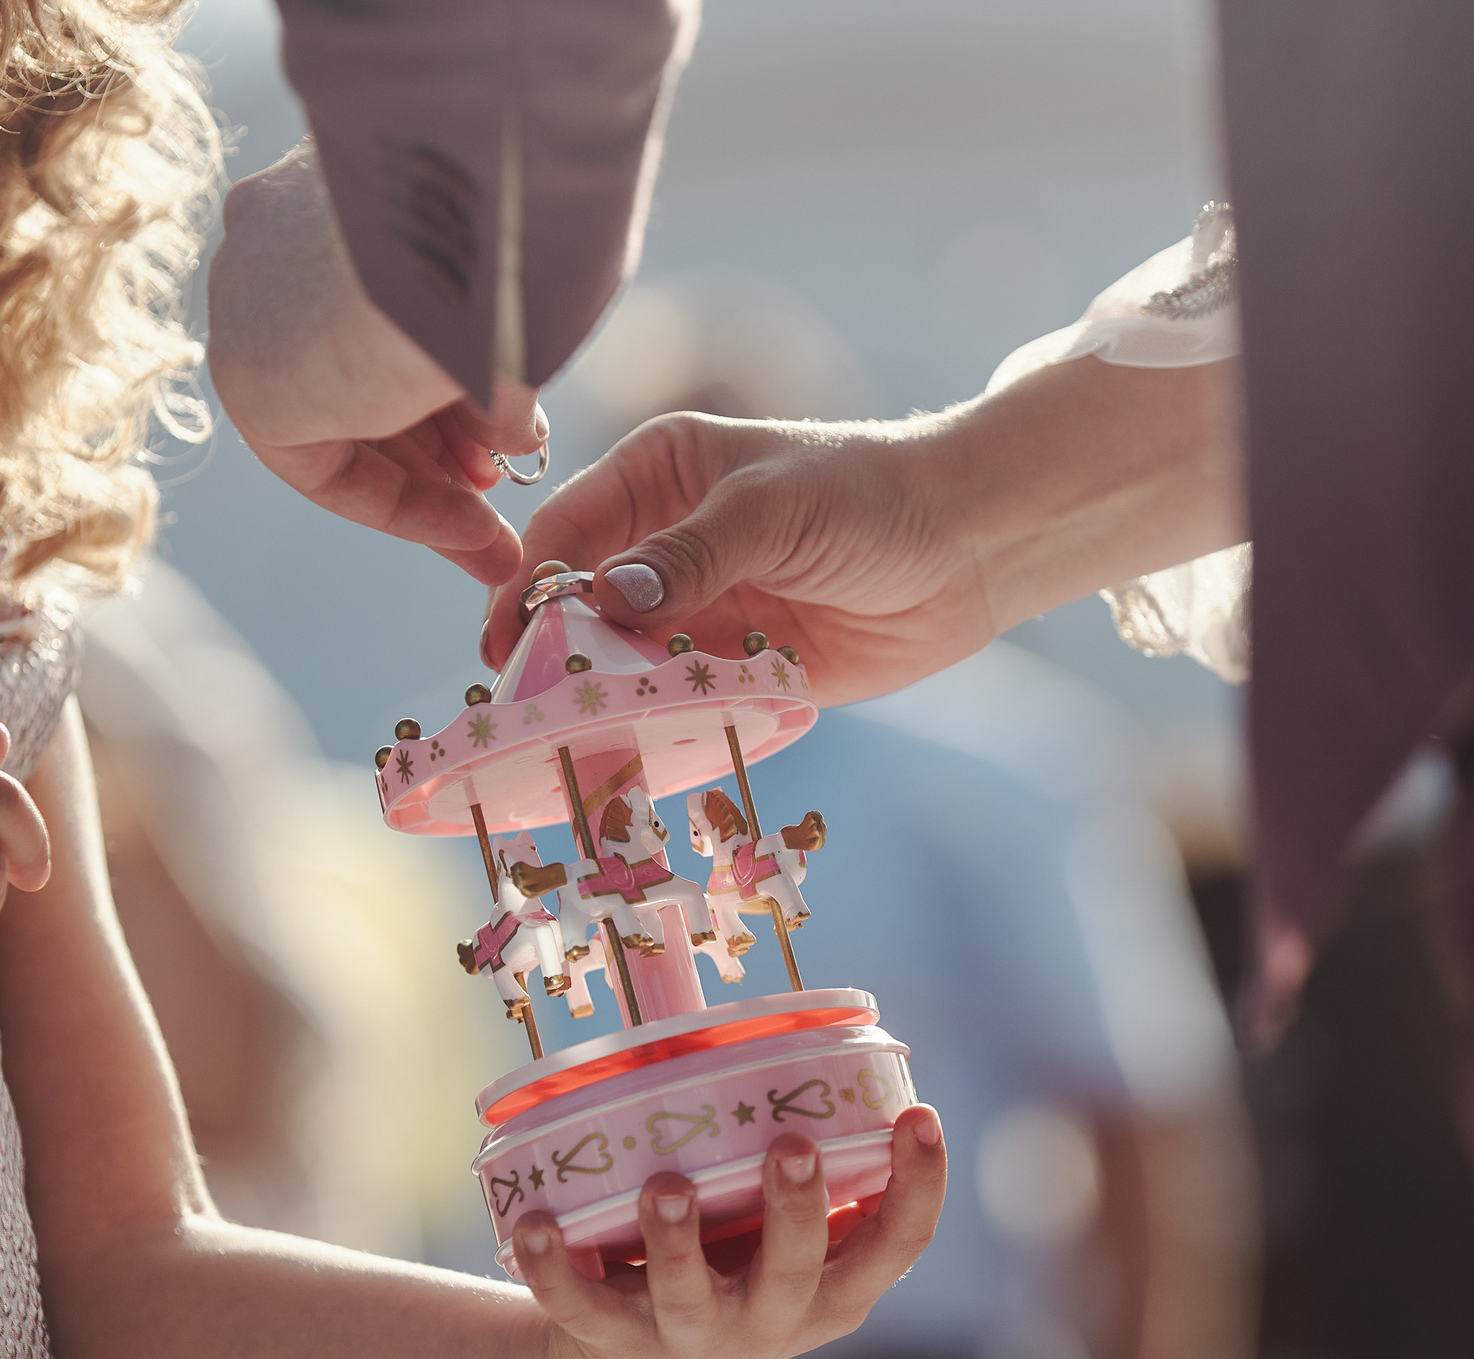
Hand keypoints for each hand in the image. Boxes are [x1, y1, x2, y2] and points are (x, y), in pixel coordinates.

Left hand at [206, 139, 544, 580]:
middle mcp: (279, 237)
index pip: (382, 315)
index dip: (451, 390)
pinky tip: (469, 528)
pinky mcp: (243, 375)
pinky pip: (320, 462)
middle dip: (442, 452)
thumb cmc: (505, 241)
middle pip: (361, 374)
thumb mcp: (509, 294)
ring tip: (495, 531)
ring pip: (347, 419)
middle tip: (502, 496)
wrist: (462, 232)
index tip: (508, 438)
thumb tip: (514, 427)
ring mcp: (249, 301)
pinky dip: (396, 504)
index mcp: (335, 189)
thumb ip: (498, 354)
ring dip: (430, 484)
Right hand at [496, 359, 1243, 703]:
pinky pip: (681, 707)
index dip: (527, 588)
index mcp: (656, 478)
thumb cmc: (870, 496)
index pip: (564, 534)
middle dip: (558, 662)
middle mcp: (665, 545)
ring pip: (626, 667)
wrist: (968, 547)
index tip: (505, 648)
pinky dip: (662, 734)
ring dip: (608, 708)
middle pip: (582, 611)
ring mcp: (699, 611)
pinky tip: (638, 764)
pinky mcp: (738, 669)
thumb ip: (692, 554)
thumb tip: (606, 598)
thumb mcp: (774, 510)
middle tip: (530, 722)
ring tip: (575, 755)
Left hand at [516, 1104, 946, 1358]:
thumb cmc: (736, 1268)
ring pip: (688, 1296)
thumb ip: (807, 1167)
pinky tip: (535, 1224)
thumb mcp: (785, 1235)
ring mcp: (693, 1335)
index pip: (899, 1245)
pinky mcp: (615, 1341)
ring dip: (676, 1241)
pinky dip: (555, 1268)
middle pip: (797, 1274)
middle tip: (792, 1146)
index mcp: (832, 1288)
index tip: (920, 1114)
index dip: (921, 1185)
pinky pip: (581, 1307)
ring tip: (667, 1185)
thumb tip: (815, 1034)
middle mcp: (772, 1319)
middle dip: (796, 1210)